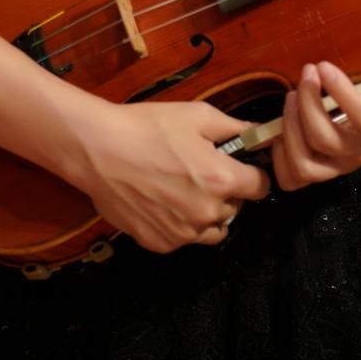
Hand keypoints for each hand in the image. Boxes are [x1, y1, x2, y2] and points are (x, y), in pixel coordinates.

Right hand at [72, 97, 269, 253]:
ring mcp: (182, 234)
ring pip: (211, 229)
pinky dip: (180, 224)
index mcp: (220, 180)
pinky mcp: (159, 244)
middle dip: (226, 192)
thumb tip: (261, 133)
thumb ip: (235, 127)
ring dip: (207, 213)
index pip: (260, 187)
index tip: (239, 165)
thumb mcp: (197, 115)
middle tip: (202, 170)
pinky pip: (183, 238)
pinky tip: (161, 200)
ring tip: (183, 188)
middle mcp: (206, 214)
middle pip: (236, 209)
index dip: (252, 173)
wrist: (99, 150)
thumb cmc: (149, 127)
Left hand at [272, 61, 360, 192]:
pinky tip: (282, 122)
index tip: (324, 66)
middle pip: (326, 139)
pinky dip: (280, 153)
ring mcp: (340, 166)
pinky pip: (292, 178)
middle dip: (308, 103)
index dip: (342, 95)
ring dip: (290, 126)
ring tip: (293, 94)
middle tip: (306, 73)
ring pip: (305, 163)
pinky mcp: (321, 169)